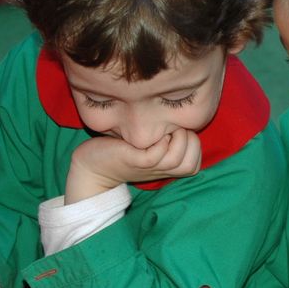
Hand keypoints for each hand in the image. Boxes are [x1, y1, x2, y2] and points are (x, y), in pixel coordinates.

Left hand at [65, 128, 201, 202]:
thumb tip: (183, 117)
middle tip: (174, 129)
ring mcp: (148, 167)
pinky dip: (160, 141)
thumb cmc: (122, 148)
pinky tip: (153, 132)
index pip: (195, 165)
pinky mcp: (135, 160)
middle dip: (189, 142)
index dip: (193, 146)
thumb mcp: (150, 143)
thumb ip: (168, 136)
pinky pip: (157, 155)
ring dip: (177, 139)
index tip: (179, 132)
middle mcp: (160, 170)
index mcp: (167, 168)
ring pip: (177, 160)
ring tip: (165, 129)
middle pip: (190, 165)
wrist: (93, 163)